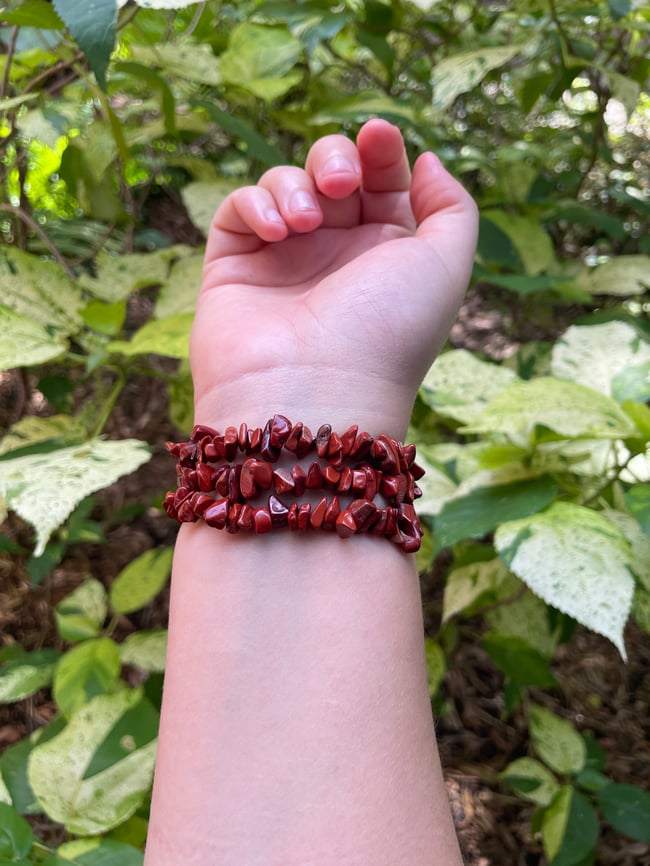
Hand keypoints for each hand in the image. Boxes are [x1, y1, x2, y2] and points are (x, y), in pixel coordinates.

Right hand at [191, 119, 477, 437]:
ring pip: (284, 184)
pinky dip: (256, 204)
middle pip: (331, 172)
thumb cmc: (387, 332)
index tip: (378, 135)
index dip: (380, 150)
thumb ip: (451, 207)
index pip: (381, 180)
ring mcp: (283, 260)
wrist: (315, 393)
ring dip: (296, 185)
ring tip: (305, 224)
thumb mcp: (445, 266)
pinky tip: (277, 231)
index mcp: (384, 253)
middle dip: (335, 158)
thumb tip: (427, 161)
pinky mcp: (234, 268)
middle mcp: (334, 254)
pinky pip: (239, 209)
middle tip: (340, 184)